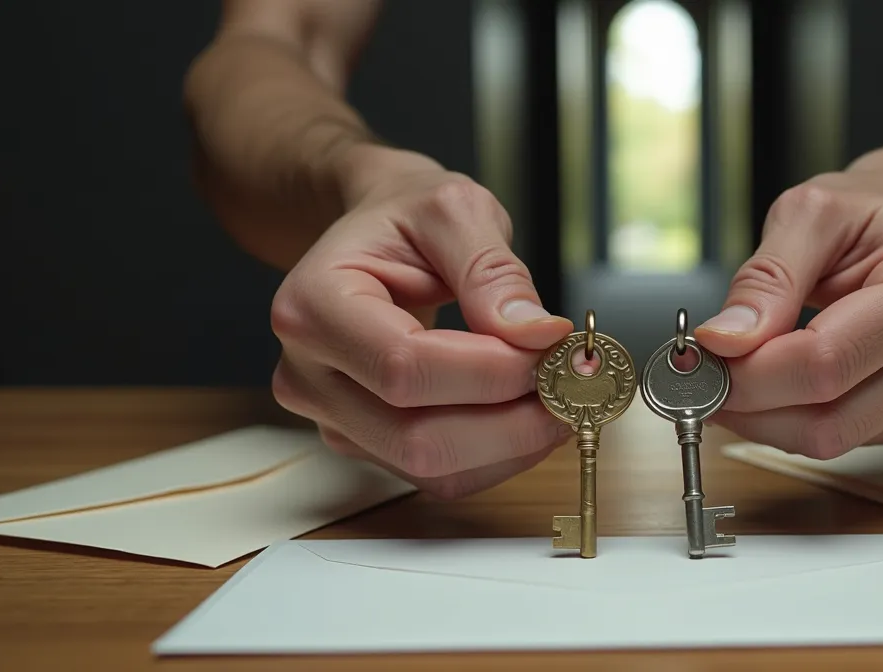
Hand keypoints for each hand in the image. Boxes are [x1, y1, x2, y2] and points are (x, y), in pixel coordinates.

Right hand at [268, 146, 574, 497]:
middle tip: (573, 386)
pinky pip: (440, 475)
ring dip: (512, 445)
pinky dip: (497, 456)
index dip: (491, 372)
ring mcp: (334, 419)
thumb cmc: (406, 219)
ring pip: (433, 469)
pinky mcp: (368, 445)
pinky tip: (528, 416)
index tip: (555, 349)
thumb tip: (536, 335)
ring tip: (560, 398)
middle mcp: (308, 376)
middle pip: (417, 438)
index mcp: (312, 307)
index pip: (405, 369)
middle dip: (512, 422)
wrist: (376, 234)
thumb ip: (494, 273)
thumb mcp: (454, 211)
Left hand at [695, 140, 882, 457]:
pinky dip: (796, 417)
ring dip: (768, 418)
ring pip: (832, 440)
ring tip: (739, 371)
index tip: (700, 359)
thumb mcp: (811, 212)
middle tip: (702, 378)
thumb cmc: (873, 213)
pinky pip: (844, 438)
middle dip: (752, 406)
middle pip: (830, 419)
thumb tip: (723, 341)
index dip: (751, 373)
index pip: (828, 363)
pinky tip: (782, 379)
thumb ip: (766, 278)